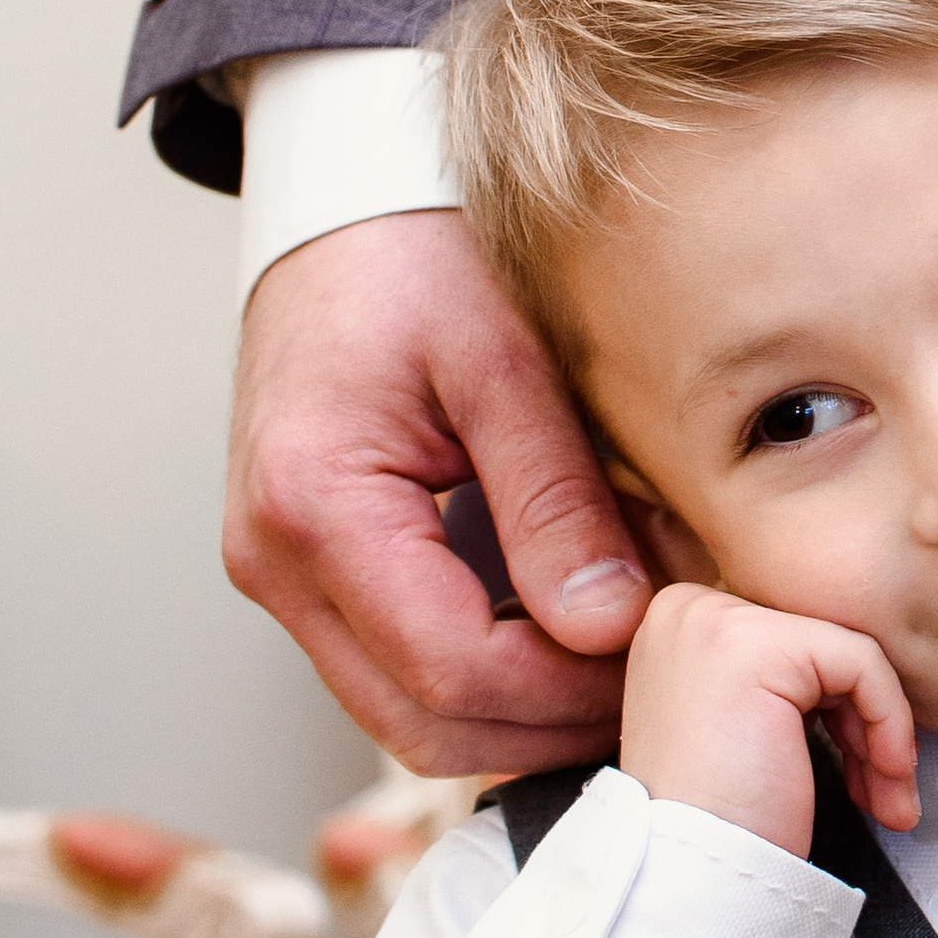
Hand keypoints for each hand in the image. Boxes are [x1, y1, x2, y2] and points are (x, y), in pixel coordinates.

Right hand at [225, 215, 653, 773]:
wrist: (343, 210)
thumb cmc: (417, 256)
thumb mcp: (506, 357)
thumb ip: (556, 499)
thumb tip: (610, 625)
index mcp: (315, 506)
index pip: (455, 670)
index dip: (571, 687)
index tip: (662, 649)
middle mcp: (275, 565)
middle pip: (425, 727)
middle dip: (553, 721)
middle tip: (657, 672)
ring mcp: (285, 580)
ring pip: (412, 720)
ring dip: (524, 712)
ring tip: (621, 652)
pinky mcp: (312, 579)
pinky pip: (401, 675)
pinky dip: (492, 679)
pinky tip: (567, 631)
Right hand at [620, 583, 919, 857]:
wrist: (693, 879)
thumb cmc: (721, 826)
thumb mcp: (742, 728)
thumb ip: (781, 682)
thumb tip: (853, 667)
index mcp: (679, 624)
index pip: (796, 639)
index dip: (839, 707)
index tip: (861, 771)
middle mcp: (686, 609)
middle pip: (822, 642)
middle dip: (865, 723)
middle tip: (883, 790)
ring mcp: (714, 621)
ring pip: (848, 651)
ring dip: (884, 734)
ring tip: (889, 800)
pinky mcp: (753, 646)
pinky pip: (861, 662)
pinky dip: (889, 722)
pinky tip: (885, 780)